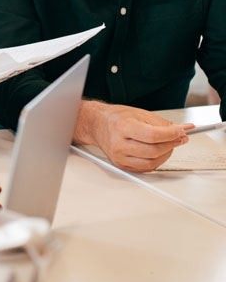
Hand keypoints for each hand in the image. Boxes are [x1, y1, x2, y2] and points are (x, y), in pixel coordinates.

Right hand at [75, 100, 191, 171]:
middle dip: (172, 144)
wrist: (98, 125)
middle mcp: (118, 144)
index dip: (171, 135)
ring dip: (167, 154)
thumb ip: (162, 123)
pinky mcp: (121, 165)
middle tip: (180, 138)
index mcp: (122, 127)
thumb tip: (182, 130)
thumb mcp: (140, 113)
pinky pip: (146, 168)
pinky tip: (159, 152)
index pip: (153, 136)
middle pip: (154, 150)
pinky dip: (157, 161)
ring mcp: (119, 157)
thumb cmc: (117, 118)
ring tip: (170, 145)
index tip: (181, 132)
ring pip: (152, 162)